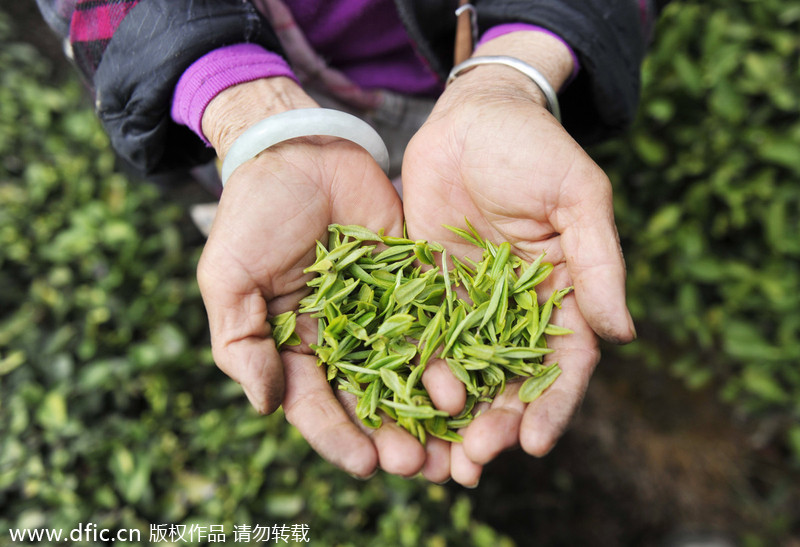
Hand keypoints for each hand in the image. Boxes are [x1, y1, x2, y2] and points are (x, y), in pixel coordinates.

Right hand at [197, 79, 425, 477]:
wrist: (299, 150)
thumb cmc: (253, 213)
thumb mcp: (229, 278)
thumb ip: (240, 342)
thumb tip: (266, 405)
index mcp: (295, 345)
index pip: (316, 405)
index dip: (340, 437)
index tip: (366, 465)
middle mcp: (343, 338)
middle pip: (372, 400)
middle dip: (396, 436)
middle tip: (423, 467)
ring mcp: (382, 312)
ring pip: (410, 372)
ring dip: (431, 409)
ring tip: (456, 440)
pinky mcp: (415, 283)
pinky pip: (436, 323)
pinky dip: (452, 354)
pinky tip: (471, 381)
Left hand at [401, 33, 635, 485]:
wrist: (472, 117)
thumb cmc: (536, 150)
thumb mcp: (578, 197)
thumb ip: (599, 263)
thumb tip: (623, 334)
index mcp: (562, 293)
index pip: (565, 362)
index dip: (553, 404)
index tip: (536, 442)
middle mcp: (516, 308)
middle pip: (511, 378)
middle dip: (497, 422)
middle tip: (476, 461)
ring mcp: (469, 302)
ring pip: (464, 369)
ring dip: (454, 414)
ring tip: (438, 456)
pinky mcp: (426, 288)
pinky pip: (419, 336)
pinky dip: (413, 371)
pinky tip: (398, 405)